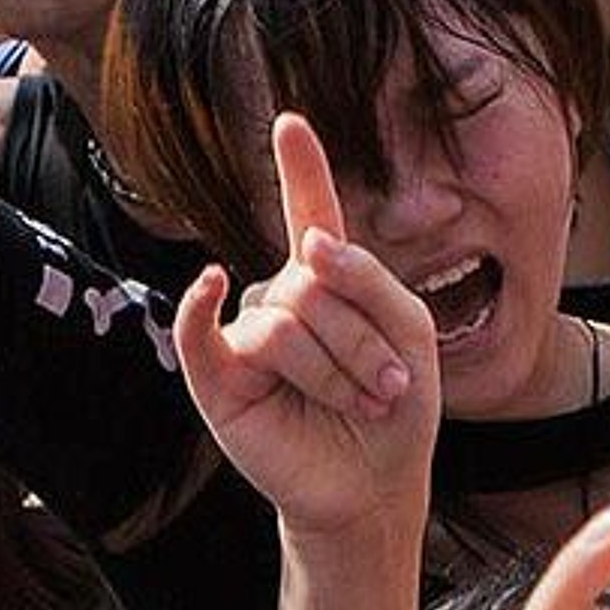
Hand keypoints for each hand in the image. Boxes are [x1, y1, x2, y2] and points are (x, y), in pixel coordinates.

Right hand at [176, 111, 436, 536]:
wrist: (373, 487)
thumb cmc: (395, 408)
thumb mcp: (411, 329)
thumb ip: (370, 277)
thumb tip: (306, 247)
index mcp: (326, 282)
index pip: (308, 213)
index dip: (299, 167)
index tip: (290, 122)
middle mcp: (281, 300)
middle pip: (315, 282)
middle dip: (363, 338)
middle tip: (386, 387)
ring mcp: (246, 337)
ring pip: (287, 322)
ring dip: (337, 370)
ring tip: (358, 403)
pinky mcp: (216, 380)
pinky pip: (197, 331)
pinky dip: (197, 305)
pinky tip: (210, 284)